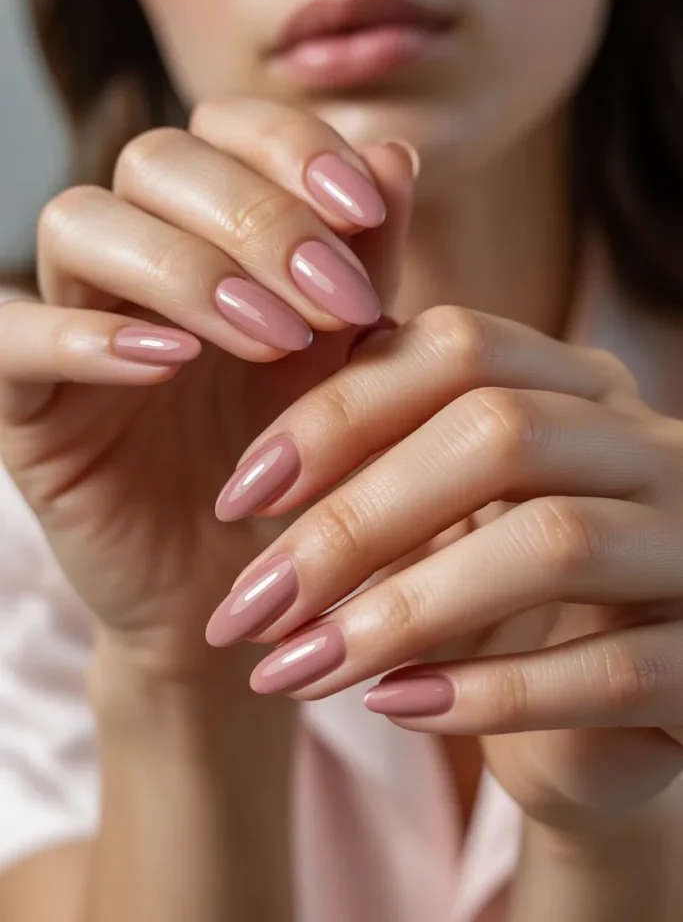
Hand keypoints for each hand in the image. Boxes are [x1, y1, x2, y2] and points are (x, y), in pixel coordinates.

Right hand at [0, 95, 413, 678]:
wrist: (260, 591)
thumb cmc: (310, 469)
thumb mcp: (351, 364)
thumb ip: (365, 266)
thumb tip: (396, 155)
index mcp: (215, 234)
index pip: (228, 127)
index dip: (295, 150)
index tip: (368, 213)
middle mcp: (137, 260)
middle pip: (155, 161)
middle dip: (255, 219)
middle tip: (328, 302)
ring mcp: (71, 321)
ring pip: (80, 222)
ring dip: (184, 268)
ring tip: (270, 340)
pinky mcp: (24, 402)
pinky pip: (11, 335)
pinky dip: (86, 336)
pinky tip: (168, 361)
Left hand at [207, 306, 682, 826]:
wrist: (607, 719)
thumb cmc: (506, 598)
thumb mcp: (443, 512)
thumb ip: (384, 449)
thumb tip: (266, 421)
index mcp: (579, 387)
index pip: (459, 346)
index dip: (339, 411)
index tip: (241, 495)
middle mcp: (650, 444)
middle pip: (497, 434)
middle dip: (352, 520)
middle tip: (250, 603)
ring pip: (552, 542)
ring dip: (402, 610)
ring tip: (296, 668)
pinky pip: (611, 670)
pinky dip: (492, 692)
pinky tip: (396, 707)